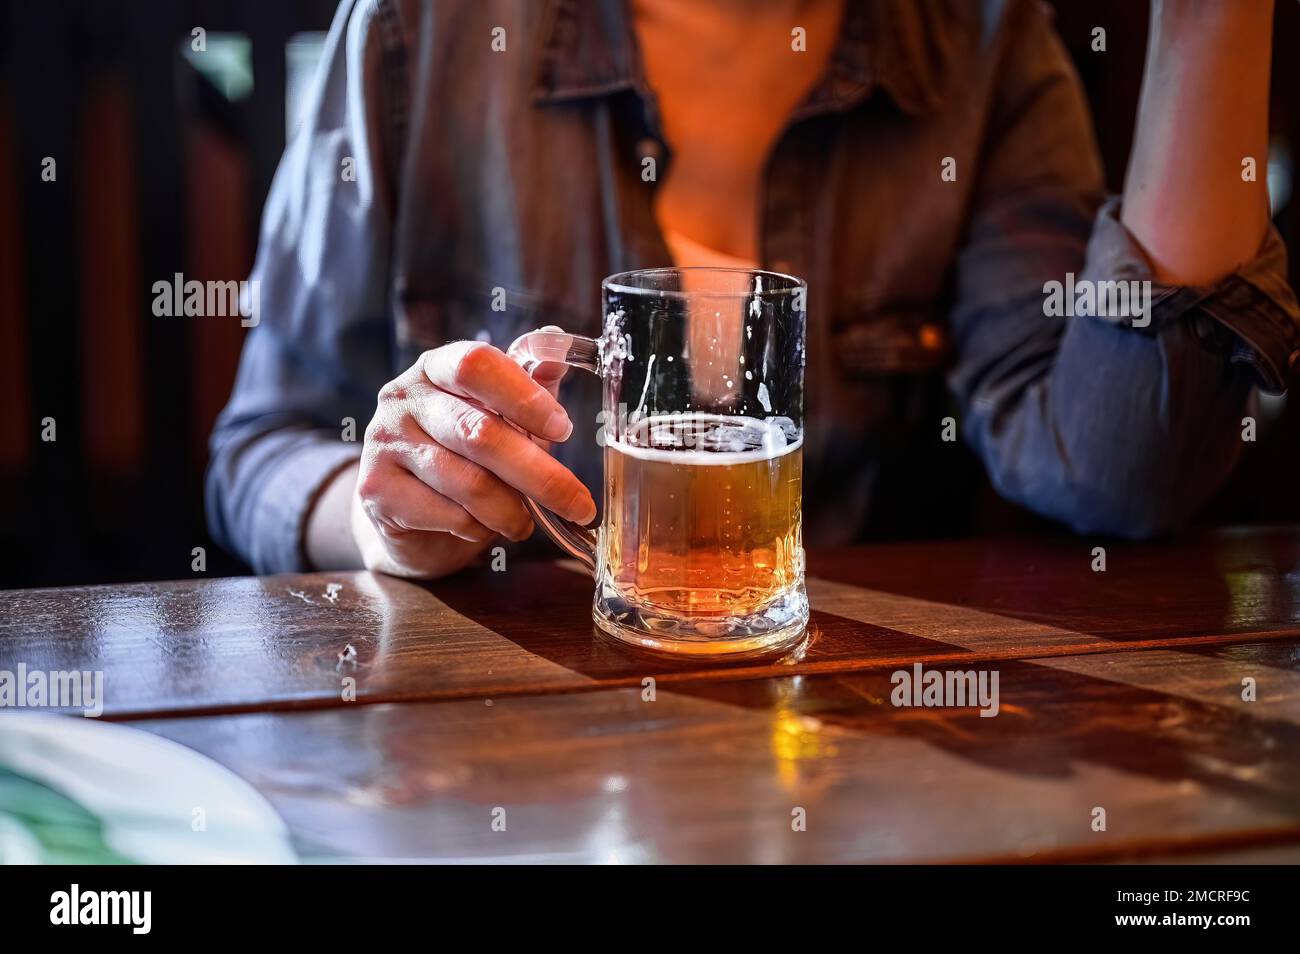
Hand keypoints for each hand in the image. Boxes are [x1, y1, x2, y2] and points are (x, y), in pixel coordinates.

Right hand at [351, 335, 595, 578]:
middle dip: (539, 474)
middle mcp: (403, 397)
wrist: (408, 512)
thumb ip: (531, 385)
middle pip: (478, 432)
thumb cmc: (464, 453)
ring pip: (468, 482)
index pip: (476, 364)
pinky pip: (447, 514)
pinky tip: (486, 527)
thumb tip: (560, 352)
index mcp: (437, 366)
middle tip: (577, 502)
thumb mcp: (502, 414)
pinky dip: (479, 527)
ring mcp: (384, 442)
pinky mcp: (376, 489)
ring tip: (527, 521)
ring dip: (511, 509)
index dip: (523, 396)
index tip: (564, 429)